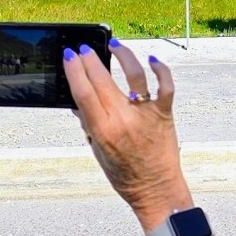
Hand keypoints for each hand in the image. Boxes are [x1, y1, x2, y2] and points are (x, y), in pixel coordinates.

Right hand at [63, 40, 208, 235]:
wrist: (157, 190)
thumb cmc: (126, 176)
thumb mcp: (98, 152)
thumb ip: (88, 126)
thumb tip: (78, 103)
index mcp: (103, 131)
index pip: (83, 92)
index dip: (74, 70)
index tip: (69, 56)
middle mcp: (123, 119)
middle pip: (102, 80)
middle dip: (90, 59)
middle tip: (84, 49)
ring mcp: (146, 114)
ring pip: (134, 75)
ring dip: (123, 56)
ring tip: (114, 46)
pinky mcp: (165, 113)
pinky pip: (165, 86)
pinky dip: (160, 70)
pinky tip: (151, 60)